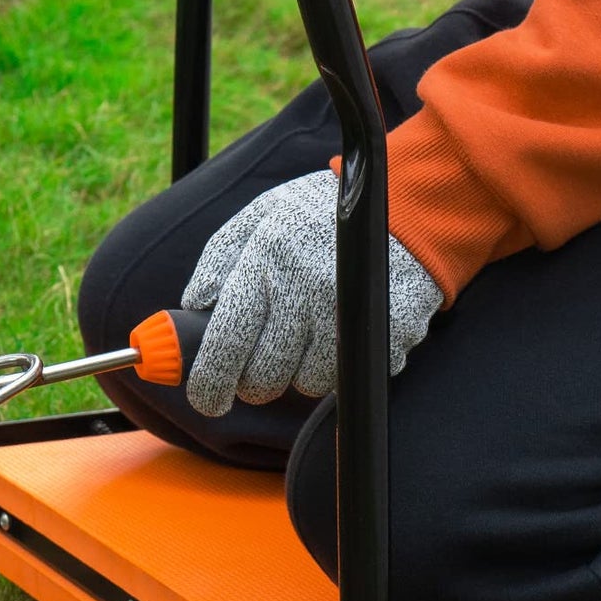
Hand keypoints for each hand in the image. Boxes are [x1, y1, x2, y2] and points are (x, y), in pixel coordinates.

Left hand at [181, 170, 443, 416]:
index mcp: (267, 257)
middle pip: (265, 378)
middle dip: (256, 378)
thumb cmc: (321, 211)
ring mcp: (350, 314)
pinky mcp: (388, 333)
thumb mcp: (262, 215)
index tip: (206, 400)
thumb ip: (220, 258)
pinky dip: (339, 365)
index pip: (227, 343)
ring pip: (306, 385)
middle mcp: (306, 289)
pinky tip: (343, 328)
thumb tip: (193, 307)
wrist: (407, 201)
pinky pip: (349, 378)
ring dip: (301, 370)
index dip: (210, 383)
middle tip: (262, 359)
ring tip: (311, 330)